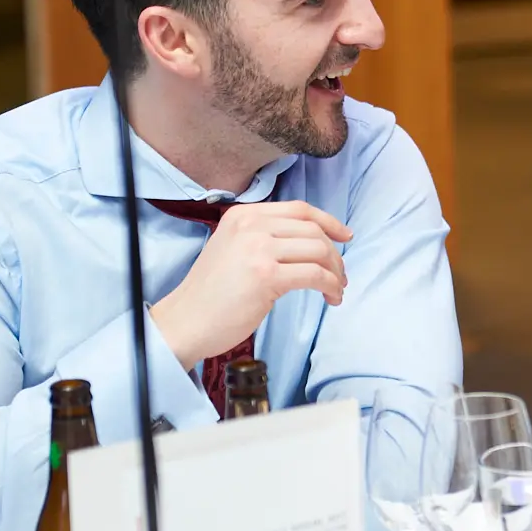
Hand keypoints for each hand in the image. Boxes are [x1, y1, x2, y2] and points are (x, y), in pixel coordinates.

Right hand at [149, 200, 352, 370]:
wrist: (185, 321)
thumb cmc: (211, 293)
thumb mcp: (232, 247)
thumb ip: (263, 236)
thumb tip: (309, 241)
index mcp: (244, 214)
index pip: (299, 209)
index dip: (328, 221)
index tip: (345, 236)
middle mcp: (251, 225)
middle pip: (313, 229)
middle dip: (334, 253)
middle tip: (340, 275)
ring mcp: (258, 248)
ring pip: (318, 251)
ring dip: (335, 272)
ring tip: (337, 289)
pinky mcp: (266, 275)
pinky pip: (314, 275)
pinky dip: (330, 286)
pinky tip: (331, 298)